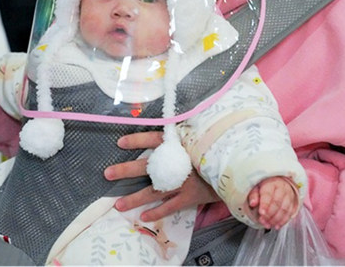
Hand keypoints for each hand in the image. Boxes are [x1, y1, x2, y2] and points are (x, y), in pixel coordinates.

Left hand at [105, 131, 219, 221]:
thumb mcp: (200, 135)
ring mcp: (184, 180)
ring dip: (135, 198)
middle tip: (107, 174)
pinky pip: (171, 206)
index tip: (120, 143)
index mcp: (181, 143)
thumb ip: (182, 134)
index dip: (137, 141)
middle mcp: (180, 162)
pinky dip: (157, 212)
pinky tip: (143, 216)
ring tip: (118, 204)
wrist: (236, 165)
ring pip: (155, 190)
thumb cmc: (214, 148)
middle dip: (126, 170)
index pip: (155, 139)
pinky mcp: (191, 196)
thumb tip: (165, 128)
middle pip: (148, 165)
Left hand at [247, 176, 298, 228]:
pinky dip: (283, 221)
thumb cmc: (265, 187)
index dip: (265, 204)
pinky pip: (290, 213)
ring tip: (268, 225)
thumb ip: (253, 196)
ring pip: (284, 209)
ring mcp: (289, 196)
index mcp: (271, 184)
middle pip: (277, 203)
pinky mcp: (293, 203)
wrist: (279, 183)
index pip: (268, 194)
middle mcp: (282, 189)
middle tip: (262, 221)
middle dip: (269, 214)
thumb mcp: (256, 188)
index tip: (261, 213)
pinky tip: (277, 225)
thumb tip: (252, 203)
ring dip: (276, 219)